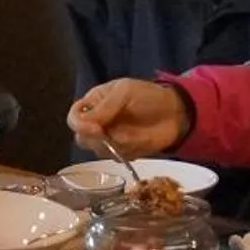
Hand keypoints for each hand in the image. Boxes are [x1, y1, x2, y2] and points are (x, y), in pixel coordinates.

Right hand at [67, 79, 186, 157]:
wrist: (175, 113)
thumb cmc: (149, 96)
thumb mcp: (125, 91)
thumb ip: (105, 106)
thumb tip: (85, 122)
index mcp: (94, 103)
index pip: (74, 117)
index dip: (80, 125)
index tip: (95, 129)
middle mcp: (97, 123)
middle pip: (82, 138)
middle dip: (97, 139)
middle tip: (112, 135)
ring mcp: (109, 139)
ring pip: (98, 150)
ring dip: (115, 145)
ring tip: (133, 135)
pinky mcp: (122, 152)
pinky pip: (115, 158)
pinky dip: (126, 152)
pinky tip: (139, 142)